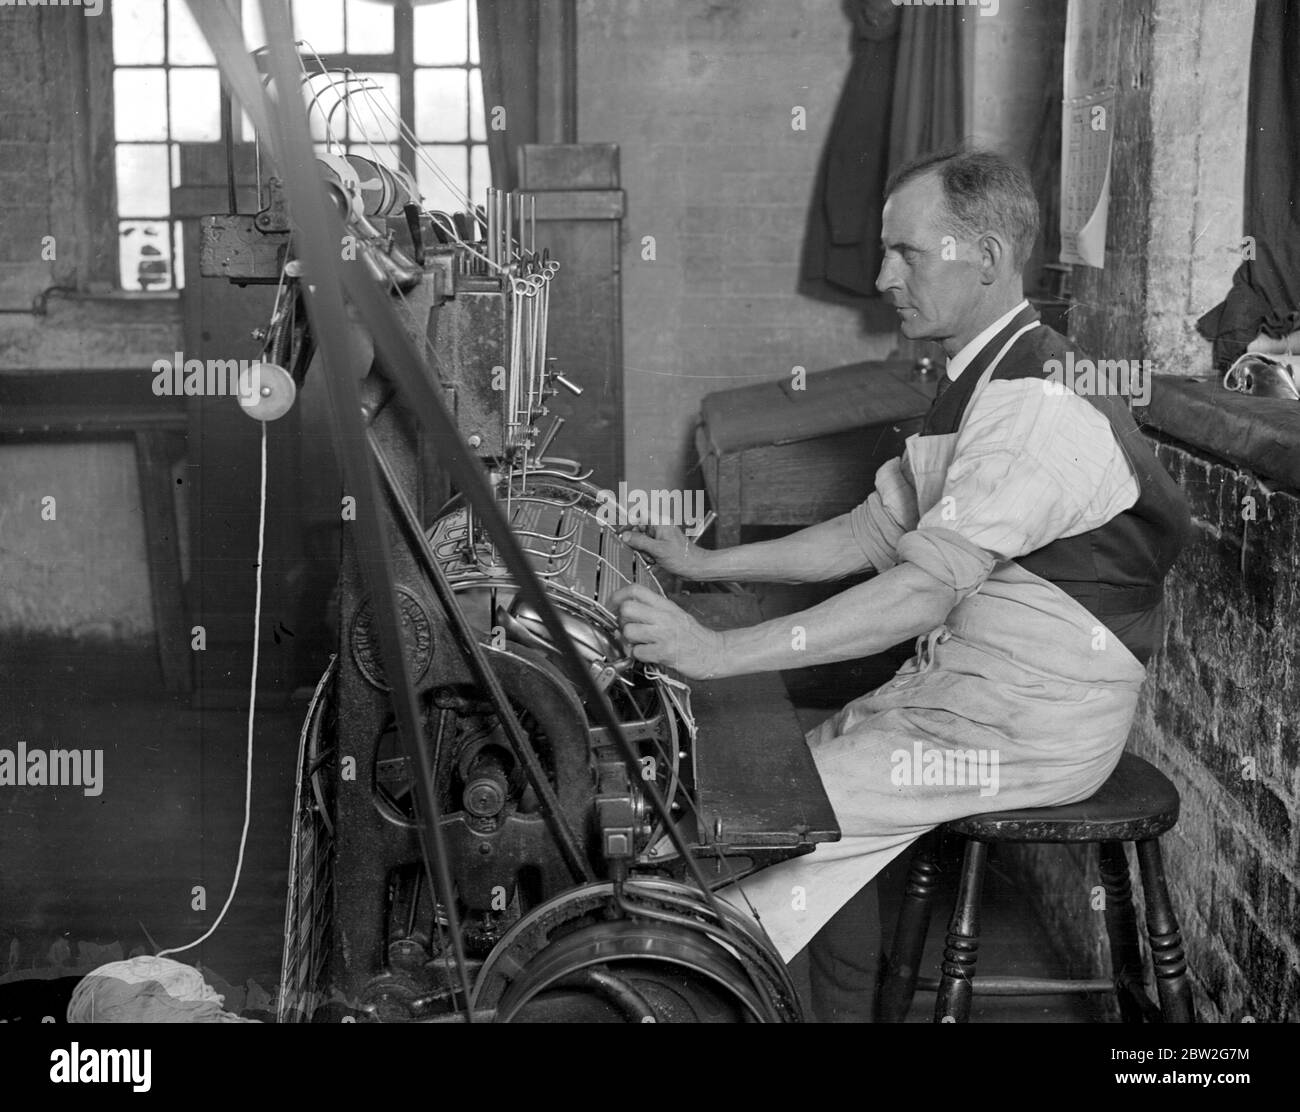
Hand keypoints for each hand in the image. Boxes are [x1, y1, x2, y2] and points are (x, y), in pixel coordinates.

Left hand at [610, 584, 725, 679]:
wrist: (714, 652)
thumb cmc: (693, 636)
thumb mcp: (675, 614)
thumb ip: (653, 610)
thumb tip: (626, 611)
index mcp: (665, 605)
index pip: (635, 589)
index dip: (617, 596)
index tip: (612, 606)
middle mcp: (664, 616)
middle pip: (627, 609)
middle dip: (621, 620)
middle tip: (627, 628)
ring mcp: (664, 634)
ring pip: (629, 631)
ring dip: (629, 641)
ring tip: (639, 644)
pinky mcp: (664, 652)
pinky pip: (638, 652)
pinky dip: (638, 656)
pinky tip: (648, 654)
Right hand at [617, 521, 705, 578]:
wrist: (695, 567)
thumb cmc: (683, 557)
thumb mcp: (658, 549)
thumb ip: (640, 541)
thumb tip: (625, 536)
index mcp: (660, 523)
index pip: (640, 514)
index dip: (629, 522)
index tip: (623, 533)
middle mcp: (660, 527)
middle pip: (638, 529)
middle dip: (637, 541)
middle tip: (640, 550)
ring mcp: (660, 537)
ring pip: (642, 540)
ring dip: (642, 550)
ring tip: (651, 557)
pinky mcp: (661, 546)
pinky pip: (647, 547)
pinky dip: (647, 554)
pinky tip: (654, 560)